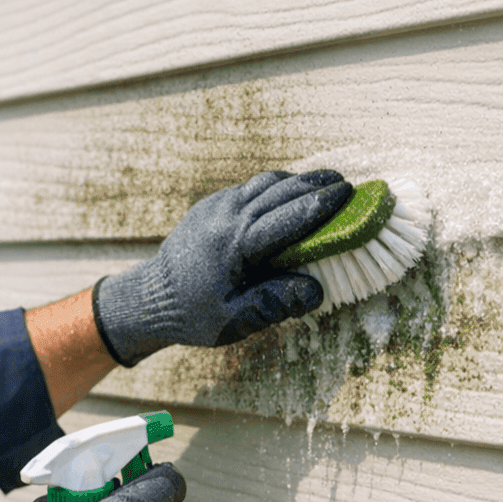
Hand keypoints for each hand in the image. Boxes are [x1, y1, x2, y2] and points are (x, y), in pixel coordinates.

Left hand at [92, 169, 351, 365]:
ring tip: (326, 184)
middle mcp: (226, 215)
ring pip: (265, 183)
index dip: (322, 204)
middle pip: (281, 191)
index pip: (289, 216)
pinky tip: (292, 194)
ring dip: (298, 181)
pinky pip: (250, 188)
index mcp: (235, 243)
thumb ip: (275, 303)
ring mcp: (217, 205)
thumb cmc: (195, 314)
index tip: (350, 195)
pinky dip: (276, 187)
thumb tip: (317, 290)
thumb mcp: (235, 319)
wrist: (152, 298)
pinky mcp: (211, 205)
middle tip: (347, 187)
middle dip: (317, 186)